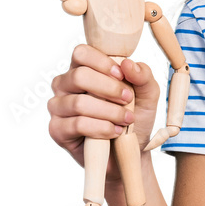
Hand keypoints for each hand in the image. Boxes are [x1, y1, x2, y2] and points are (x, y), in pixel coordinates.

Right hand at [47, 45, 161, 182]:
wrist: (130, 152)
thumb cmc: (134, 119)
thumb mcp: (147, 95)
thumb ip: (143, 76)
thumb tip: (127, 64)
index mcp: (83, 70)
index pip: (81, 53)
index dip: (102, 62)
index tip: (122, 76)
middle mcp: (65, 85)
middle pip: (79, 76)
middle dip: (109, 89)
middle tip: (128, 100)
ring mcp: (59, 107)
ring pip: (79, 103)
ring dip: (109, 112)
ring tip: (126, 120)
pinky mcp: (57, 129)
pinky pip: (77, 124)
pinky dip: (101, 128)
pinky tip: (114, 131)